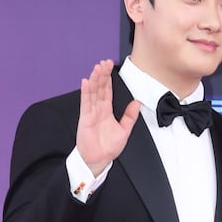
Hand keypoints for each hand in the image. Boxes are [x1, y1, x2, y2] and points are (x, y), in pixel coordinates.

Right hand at [76, 59, 140, 175]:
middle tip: (105, 62)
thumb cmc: (109, 147)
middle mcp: (98, 109)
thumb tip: (137, 103)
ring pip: (93, 92)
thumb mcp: (125, 130)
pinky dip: (86, 92)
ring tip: (97, 68)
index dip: (109, 79)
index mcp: (107, 111)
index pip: (107, 91)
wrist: (98, 159)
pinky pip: (85, 103)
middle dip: (102, 75)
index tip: (111, 67)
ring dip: (95, 79)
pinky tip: (86, 82)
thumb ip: (130, 116)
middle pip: (100, 88)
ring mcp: (90, 112)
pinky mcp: (85, 118)